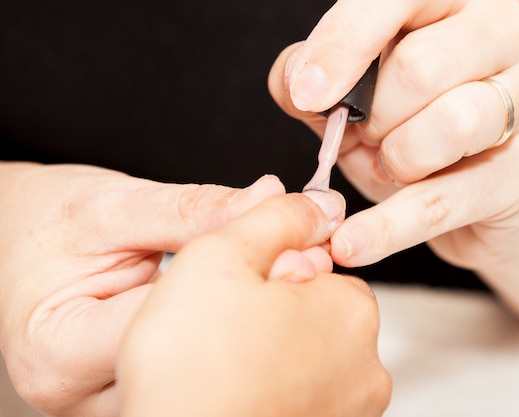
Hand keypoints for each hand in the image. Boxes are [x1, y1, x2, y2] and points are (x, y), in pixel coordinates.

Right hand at [0, 162, 284, 416]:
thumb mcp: (113, 204)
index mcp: (63, 349)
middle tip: (310, 265)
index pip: (178, 323)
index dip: (250, 283)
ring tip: (290, 282)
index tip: (303, 247)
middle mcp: (85, 397)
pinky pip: (209, 379)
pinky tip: (267, 309)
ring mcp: (118, 405)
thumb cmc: (49, 226)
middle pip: (200, 365)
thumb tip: (273, 200)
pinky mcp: (146, 396)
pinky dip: (248, 343)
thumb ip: (194, 208)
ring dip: (264, 332)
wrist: (20, 247)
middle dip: (266, 314)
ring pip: (213, 380)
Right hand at [116, 191, 390, 416]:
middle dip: (274, 314)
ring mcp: (347, 412)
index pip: (318, 267)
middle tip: (222, 330)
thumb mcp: (223, 256)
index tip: (234, 292)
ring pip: (305, 359)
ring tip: (222, 367)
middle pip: (315, 315)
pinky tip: (233, 394)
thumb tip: (319, 205)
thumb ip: (275, 217)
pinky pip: (298, 397)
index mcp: (350, 310)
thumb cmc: (193, 366)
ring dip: (271, 355)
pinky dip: (272, 392)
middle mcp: (364, 367)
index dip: (268, 272)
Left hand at [269, 0, 518, 269]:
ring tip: (393, 167)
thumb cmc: (424, 129)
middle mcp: (509, 33)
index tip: (306, 93)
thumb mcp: (365, 95)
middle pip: (419, 67)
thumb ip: (320, 76)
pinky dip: (388, 227)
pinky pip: (443, 201)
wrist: (497, 189)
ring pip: (445, 126)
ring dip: (395, 160)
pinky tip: (353, 244)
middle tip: (369, 137)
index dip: (343, 43)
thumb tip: (294, 81)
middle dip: (373, 117)